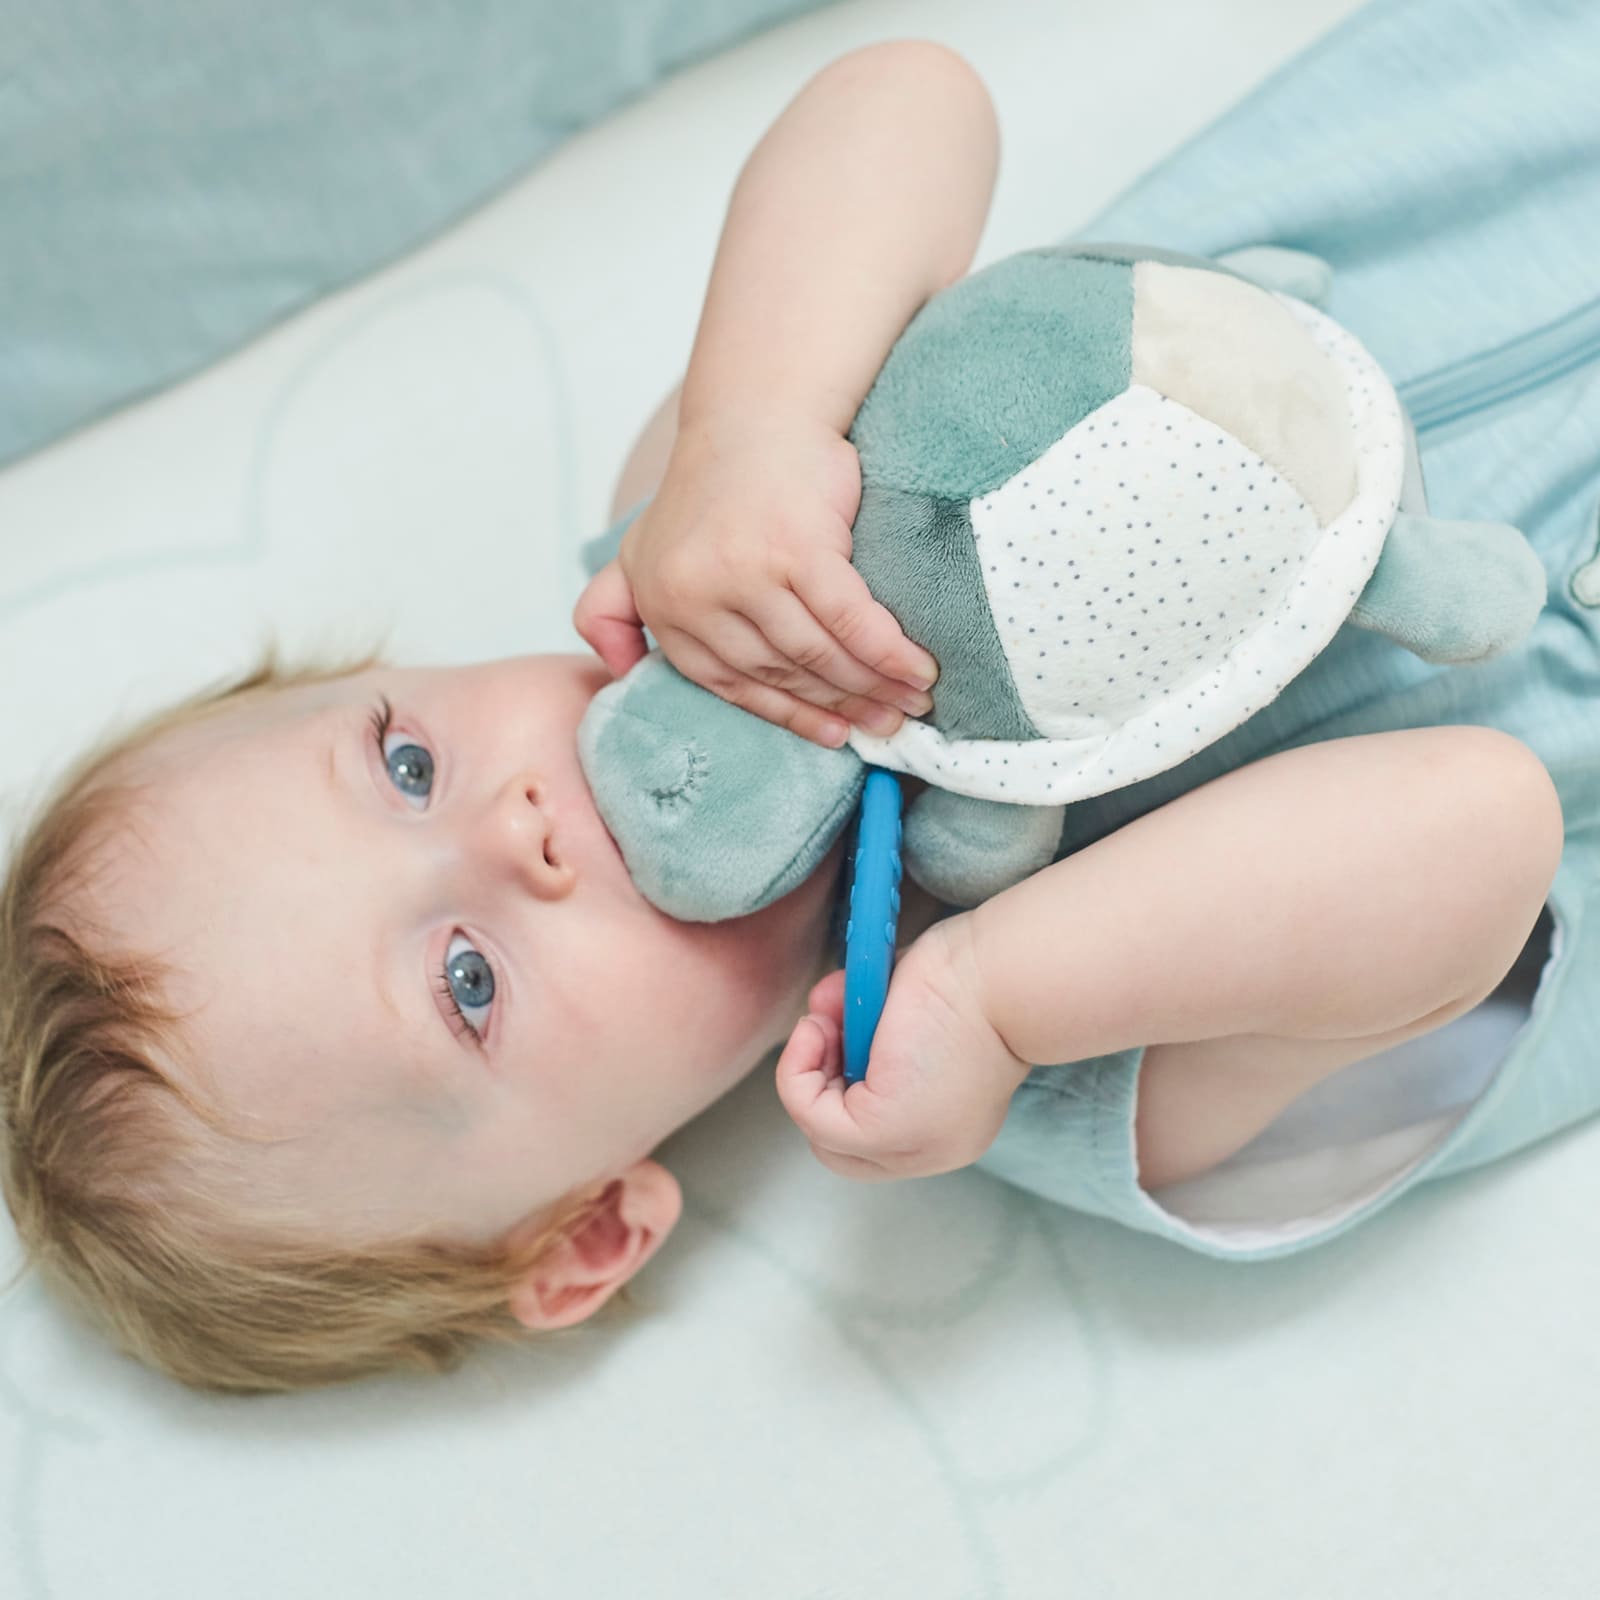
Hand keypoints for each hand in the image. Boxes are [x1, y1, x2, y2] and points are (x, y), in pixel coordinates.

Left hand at [573, 411, 938, 747]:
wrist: (754, 414)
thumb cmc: (708, 489)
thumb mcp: (636, 551)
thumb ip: (611, 609)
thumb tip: (616, 671)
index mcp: (666, 608)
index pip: (735, 685)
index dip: (792, 716)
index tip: (835, 734)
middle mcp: (699, 597)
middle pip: (784, 672)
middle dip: (843, 703)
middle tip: (887, 721)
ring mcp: (747, 574)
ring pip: (818, 653)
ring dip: (873, 685)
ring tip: (912, 702)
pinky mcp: (797, 549)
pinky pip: (850, 620)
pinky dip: (889, 651)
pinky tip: (917, 670)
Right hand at [774, 913, 1030, 1180]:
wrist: (1007, 974)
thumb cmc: (973, 973)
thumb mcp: (907, 1012)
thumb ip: (865, 1026)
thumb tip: (819, 1017)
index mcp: (949, 1127)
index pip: (875, 1136)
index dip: (842, 1082)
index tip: (845, 1024)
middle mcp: (933, 1151)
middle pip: (842, 1150)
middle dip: (819, 1085)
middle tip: (827, 1027)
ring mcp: (909, 1149)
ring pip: (822, 1135)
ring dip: (808, 1068)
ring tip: (829, 1017)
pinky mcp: (884, 1130)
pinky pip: (809, 1113)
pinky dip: (797, 1068)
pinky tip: (816, 1026)